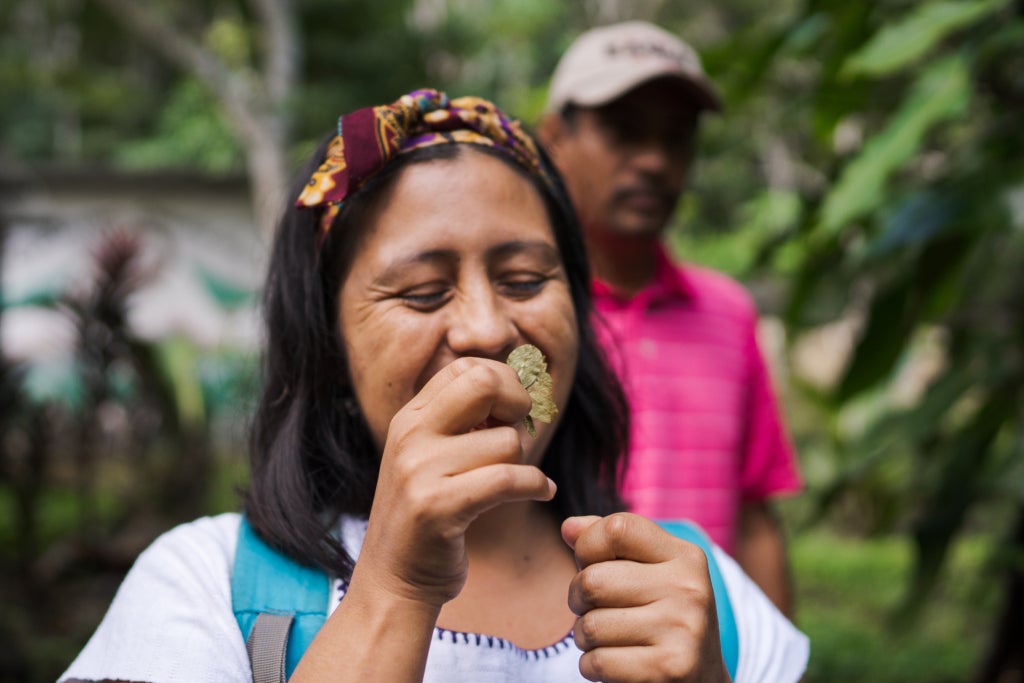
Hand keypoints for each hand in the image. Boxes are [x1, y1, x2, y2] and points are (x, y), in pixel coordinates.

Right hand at [355, 357, 555, 607]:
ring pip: (506, 441)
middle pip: (483, 382)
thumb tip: (520, 387)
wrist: (393, 582)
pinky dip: (537, 485)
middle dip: (518, 401)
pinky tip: (543, 492)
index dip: (503, 382)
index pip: (466, 367)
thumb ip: (462, 422)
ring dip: (525, 463)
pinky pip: (508, 479)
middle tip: (521, 431)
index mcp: (409, 418)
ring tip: (518, 481)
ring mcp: (419, 470)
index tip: (513, 413)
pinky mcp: (436, 508)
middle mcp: (410, 436)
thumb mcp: (431, 458)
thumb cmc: (429, 518)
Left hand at [562, 513, 730, 682]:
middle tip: (594, 610)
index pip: (617, 528)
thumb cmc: (663, 619)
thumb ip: (611, 544)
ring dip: (584, 637)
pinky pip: (596, 661)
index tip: (592, 565)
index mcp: (685, 557)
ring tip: (607, 639)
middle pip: (593, 580)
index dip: (588, 546)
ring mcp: (682, 630)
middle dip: (578, 598)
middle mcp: (688, 589)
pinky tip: (615, 664)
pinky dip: (591, 666)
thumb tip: (569, 527)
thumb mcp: (649, 574)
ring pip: (590, 625)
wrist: (703, 681)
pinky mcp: (668, 669)